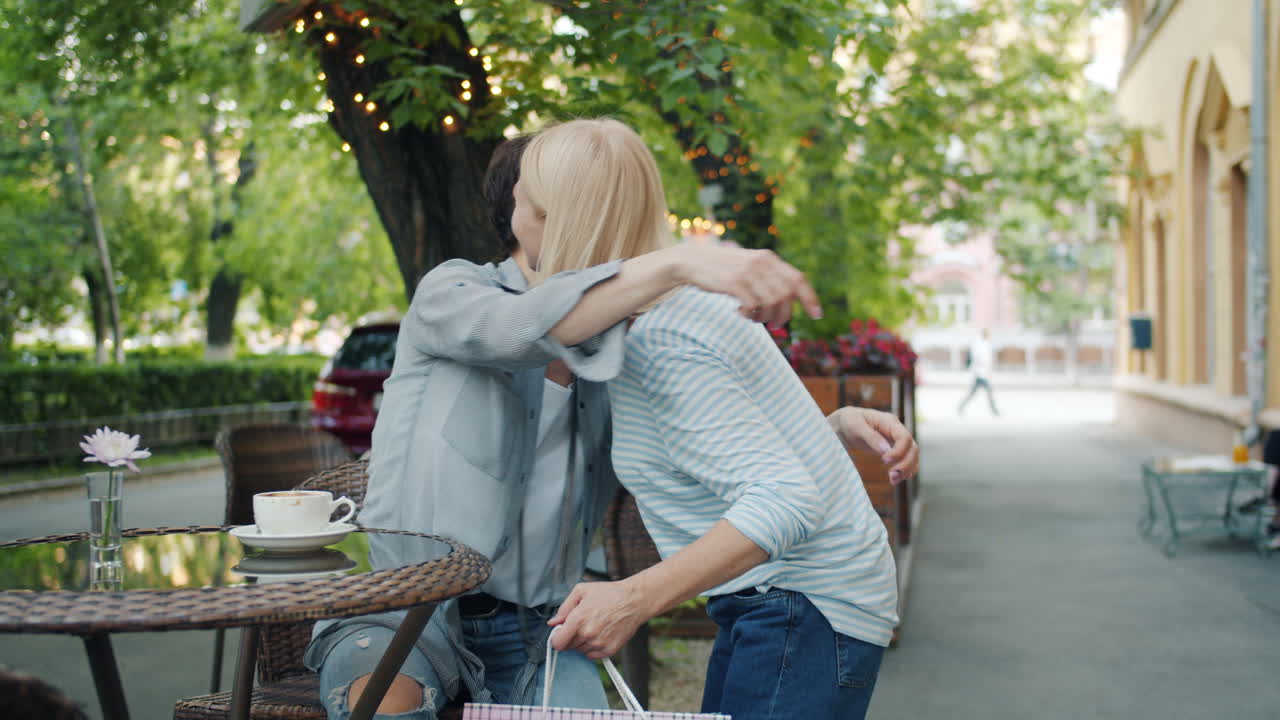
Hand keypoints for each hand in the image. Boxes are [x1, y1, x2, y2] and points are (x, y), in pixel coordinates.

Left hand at [547, 580, 652, 659]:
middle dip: (571, 637)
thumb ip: (564, 608)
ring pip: (580, 651)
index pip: (557, 643)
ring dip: (582, 642)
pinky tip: (600, 634)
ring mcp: (599, 643)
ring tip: (594, 627)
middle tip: (582, 624)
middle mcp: (587, 633)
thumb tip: (553, 622)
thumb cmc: (609, 594)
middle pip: (568, 647)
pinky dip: (593, 648)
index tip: (560, 634)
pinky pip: (593, 655)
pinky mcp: (609, 650)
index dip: (557, 638)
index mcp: (578, 619)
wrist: (634, 601)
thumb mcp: (581, 591)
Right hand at [671, 245, 820, 325]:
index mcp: (768, 258)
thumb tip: (786, 301)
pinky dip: (749, 315)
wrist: (693, 260)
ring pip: (771, 303)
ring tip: (753, 317)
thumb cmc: (723, 269)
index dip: (810, 298)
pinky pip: (752, 306)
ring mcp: (748, 272)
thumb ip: (767, 277)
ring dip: (765, 317)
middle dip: (783, 315)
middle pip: (786, 296)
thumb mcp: (748, 266)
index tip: (817, 315)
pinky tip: (739, 312)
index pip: (798, 279)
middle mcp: (761, 263)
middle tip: (773, 323)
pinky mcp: (734, 282)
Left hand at [829, 407, 918, 484]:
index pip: (904, 437)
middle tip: (892, 476)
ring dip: (906, 470)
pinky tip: (896, 479)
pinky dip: (905, 471)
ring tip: (893, 481)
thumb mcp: (856, 426)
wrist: (846, 425)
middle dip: (906, 464)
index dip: (898, 451)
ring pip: (912, 456)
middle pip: (913, 448)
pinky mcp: (895, 450)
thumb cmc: (850, 422)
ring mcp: (897, 441)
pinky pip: (907, 461)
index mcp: (890, 422)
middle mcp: (897, 431)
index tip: (884, 460)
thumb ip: (871, 437)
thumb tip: (886, 450)